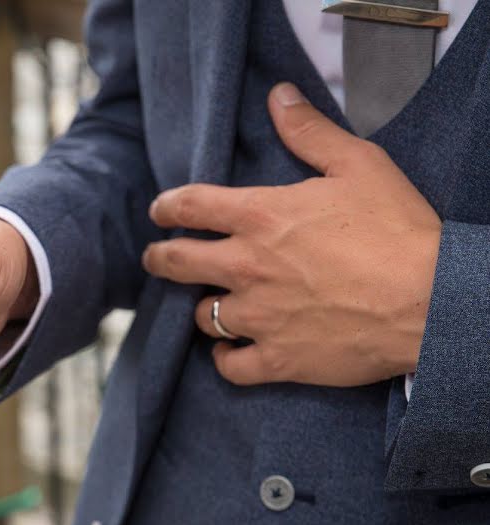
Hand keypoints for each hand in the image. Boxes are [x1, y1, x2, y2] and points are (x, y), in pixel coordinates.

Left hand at [143, 83, 441, 386]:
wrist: (432, 302)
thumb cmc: (398, 231)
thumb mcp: (358, 165)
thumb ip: (309, 132)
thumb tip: (278, 96)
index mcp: (261, 217)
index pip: (190, 206)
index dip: (167, 206)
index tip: (159, 211)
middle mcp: (247, 266)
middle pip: (177, 262)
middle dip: (159, 258)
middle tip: (155, 258)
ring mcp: (259, 316)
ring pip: (203, 315)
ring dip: (203, 308)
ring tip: (210, 305)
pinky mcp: (278, 358)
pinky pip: (231, 366)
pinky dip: (226, 359)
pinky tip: (229, 351)